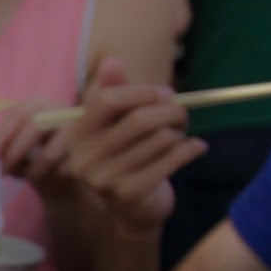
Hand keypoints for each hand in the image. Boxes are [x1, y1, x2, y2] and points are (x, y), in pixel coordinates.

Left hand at [0, 99, 73, 197]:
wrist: (63, 175)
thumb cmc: (33, 158)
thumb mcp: (11, 151)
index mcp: (36, 106)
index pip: (17, 114)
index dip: (1, 135)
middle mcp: (59, 110)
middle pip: (34, 127)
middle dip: (14, 153)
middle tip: (2, 172)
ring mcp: (78, 128)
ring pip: (50, 154)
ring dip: (33, 172)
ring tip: (29, 178)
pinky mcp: (89, 150)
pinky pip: (66, 169)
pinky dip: (54, 178)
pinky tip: (53, 177)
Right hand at [61, 57, 207, 231]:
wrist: (134, 209)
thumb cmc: (128, 157)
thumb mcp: (118, 123)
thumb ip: (115, 92)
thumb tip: (112, 61)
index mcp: (75, 136)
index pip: (108, 100)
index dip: (142, 91)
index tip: (165, 94)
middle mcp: (83, 158)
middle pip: (139, 119)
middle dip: (171, 111)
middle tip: (182, 115)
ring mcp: (103, 179)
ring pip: (160, 139)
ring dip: (180, 132)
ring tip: (182, 135)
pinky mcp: (127, 194)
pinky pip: (171, 159)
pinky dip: (190, 149)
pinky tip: (195, 148)